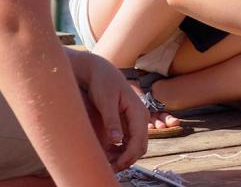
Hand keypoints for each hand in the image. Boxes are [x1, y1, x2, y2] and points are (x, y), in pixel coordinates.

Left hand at [69, 49, 148, 170]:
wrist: (100, 71)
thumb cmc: (103, 83)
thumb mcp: (105, 101)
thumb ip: (112, 120)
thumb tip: (116, 140)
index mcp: (138, 111)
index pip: (139, 141)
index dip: (128, 157)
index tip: (114, 167)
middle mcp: (140, 116)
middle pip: (141, 146)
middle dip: (127, 160)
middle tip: (109, 168)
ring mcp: (135, 119)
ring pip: (136, 145)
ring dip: (124, 157)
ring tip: (106, 162)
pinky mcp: (128, 121)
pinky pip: (129, 141)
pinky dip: (121, 150)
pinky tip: (108, 153)